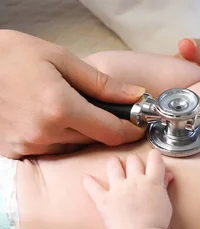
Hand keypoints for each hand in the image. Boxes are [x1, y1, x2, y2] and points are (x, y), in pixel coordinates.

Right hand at [0, 30, 145, 157]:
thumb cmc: (11, 56)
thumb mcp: (60, 59)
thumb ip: (102, 83)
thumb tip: (136, 96)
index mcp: (61, 108)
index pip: (111, 132)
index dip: (129, 129)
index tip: (137, 123)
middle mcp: (46, 132)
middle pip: (94, 140)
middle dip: (104, 126)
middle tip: (101, 108)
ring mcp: (29, 144)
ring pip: (72, 146)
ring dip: (78, 132)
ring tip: (67, 107)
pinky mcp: (15, 150)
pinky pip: (49, 149)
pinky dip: (55, 137)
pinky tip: (47, 119)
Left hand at [82, 150, 173, 228]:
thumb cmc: (157, 222)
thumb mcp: (165, 202)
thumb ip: (164, 186)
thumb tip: (167, 175)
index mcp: (152, 181)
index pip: (155, 159)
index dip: (154, 155)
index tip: (153, 157)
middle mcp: (134, 181)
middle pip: (133, 161)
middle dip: (133, 161)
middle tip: (133, 165)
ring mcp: (118, 189)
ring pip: (113, 166)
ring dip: (114, 163)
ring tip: (114, 163)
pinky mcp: (104, 200)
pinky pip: (93, 187)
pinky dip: (88, 182)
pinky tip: (86, 178)